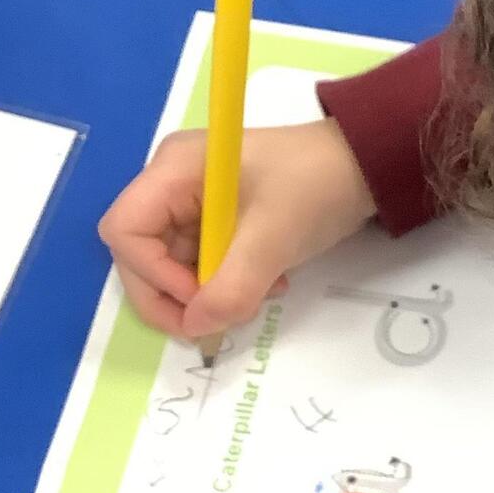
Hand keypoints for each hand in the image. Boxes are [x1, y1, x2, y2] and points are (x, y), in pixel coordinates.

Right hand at [97, 117, 376, 339]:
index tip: (199, 299)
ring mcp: (194, 200)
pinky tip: (268, 283)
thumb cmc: (317, 186)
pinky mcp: (218, 217)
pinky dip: (228, 281)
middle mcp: (172, 181)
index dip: (152, 274)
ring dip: (209, 291)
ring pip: (174, 263)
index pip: (125, 230)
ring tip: (259, 294)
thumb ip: (232, 286)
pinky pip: (204, 260)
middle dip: (176, 293)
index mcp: (174, 169)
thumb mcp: (274, 238)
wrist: (368, 165)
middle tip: (218, 320)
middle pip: (141, 252)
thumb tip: (197, 327)